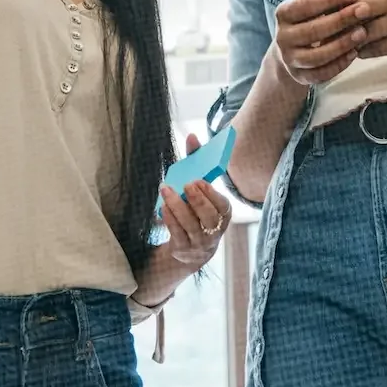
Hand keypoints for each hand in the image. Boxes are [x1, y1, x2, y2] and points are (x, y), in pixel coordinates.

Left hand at [139, 133, 230, 301]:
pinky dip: (170, 220)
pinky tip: (163, 207)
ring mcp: (199, 243)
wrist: (190, 248)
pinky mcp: (183, 249)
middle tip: (186, 184)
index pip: (223, 207)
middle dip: (197, 200)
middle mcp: (214, 231)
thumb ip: (197, 161)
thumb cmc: (196, 209)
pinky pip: (177, 235)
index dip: (212, 194)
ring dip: (178, 206)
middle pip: (209, 218)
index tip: (199, 181)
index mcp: (223, 214)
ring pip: (191, 226)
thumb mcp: (200, 188)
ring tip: (166, 189)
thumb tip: (192, 136)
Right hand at [271, 0, 369, 86]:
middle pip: (313, 31)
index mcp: (283, 14)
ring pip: (318, 55)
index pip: (305, 5)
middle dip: (341, 20)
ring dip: (342, 44)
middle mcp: (282, 37)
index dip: (329, 0)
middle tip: (364, 11)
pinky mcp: (301, 77)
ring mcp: (290, 59)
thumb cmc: (304, 21)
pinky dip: (340, 64)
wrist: (289, 54)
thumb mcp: (305, 1)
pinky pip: (322, 73)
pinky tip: (355, 52)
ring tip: (363, 32)